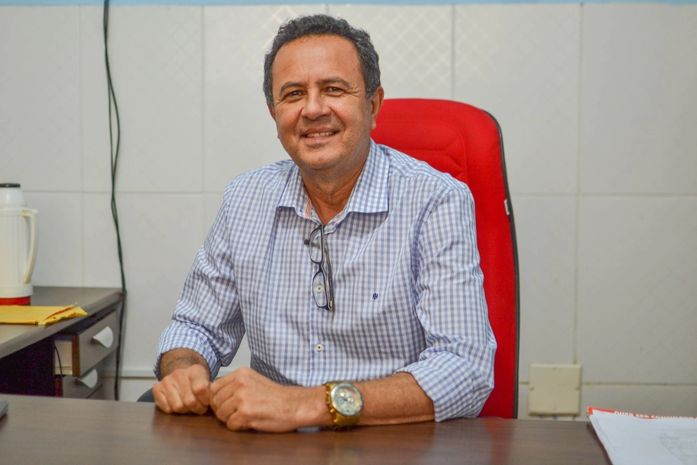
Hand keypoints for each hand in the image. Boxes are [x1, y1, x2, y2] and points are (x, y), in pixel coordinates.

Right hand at [153, 363, 210, 414]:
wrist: (180, 371)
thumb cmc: (197, 380)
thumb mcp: (207, 379)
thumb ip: (211, 390)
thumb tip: (215, 403)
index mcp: (195, 370)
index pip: (200, 389)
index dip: (205, 400)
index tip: (207, 403)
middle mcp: (179, 374)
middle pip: (189, 401)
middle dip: (197, 408)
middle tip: (200, 408)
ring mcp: (166, 381)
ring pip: (178, 407)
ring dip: (185, 411)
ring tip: (189, 406)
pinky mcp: (157, 388)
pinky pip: (166, 408)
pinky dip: (173, 410)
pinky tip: (178, 403)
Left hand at [209, 367, 325, 431]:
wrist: (294, 404)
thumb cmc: (275, 396)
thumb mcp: (253, 381)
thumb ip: (235, 384)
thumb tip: (214, 395)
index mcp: (241, 374)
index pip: (214, 387)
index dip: (218, 399)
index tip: (229, 404)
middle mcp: (240, 383)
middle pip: (215, 402)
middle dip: (223, 410)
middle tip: (237, 413)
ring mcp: (242, 398)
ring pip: (221, 414)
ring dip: (230, 419)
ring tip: (245, 416)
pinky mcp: (246, 413)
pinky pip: (230, 424)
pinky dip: (238, 426)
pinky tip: (250, 421)